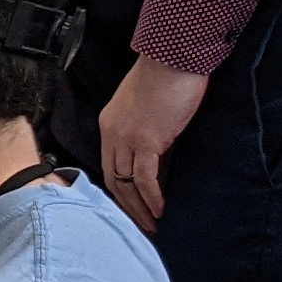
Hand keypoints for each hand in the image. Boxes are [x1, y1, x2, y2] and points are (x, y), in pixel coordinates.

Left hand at [98, 59, 211, 232]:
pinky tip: (160, 210)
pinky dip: (152, 198)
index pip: (109, 165)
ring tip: (152, 225)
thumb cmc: (166, 75)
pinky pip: (145, 179)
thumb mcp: (148, 107)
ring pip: (126, 183)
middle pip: (113, 179)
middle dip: (127, 206)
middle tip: (140, 225)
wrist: (173, 57)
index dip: (119, 189)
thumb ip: (147, 130)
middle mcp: (112, 134)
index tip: (132, 206)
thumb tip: (159, 154)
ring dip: (139, 208)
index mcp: (110, 124)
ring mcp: (127, 139)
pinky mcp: (146, 141)